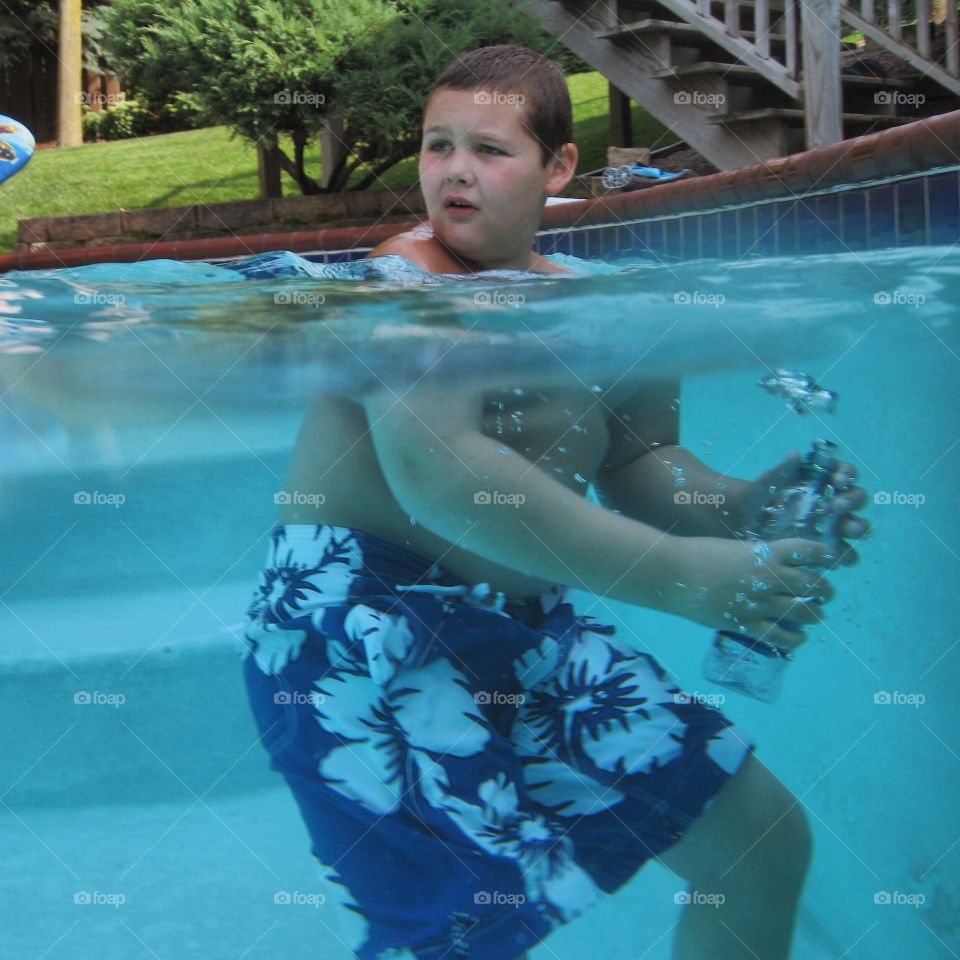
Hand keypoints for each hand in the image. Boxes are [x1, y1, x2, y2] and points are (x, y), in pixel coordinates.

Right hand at [664, 535, 836, 649]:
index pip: (808, 551)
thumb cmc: (698, 553)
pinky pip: (781, 636)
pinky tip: (799, 637)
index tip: (830, 558)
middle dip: (825, 590)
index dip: (824, 555)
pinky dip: (796, 639)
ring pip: (803, 612)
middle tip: (826, 593)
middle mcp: (769, 577)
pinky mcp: (746, 624)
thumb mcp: (734, 546)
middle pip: (813, 584)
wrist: (673, 572)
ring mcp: (760, 603)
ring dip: (816, 614)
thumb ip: (756, 556)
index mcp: (766, 552)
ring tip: (817, 615)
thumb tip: (771, 564)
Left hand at [744, 452, 870, 564]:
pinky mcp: (828, 549)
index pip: (844, 474)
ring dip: (857, 526)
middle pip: (856, 498)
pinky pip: (846, 554)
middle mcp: (834, 503)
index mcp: (823, 483)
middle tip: (837, 505)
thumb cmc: (760, 500)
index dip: (846, 474)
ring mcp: (833, 527)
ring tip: (845, 529)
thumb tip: (794, 455)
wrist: (745, 528)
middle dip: (852, 500)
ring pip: (858, 526)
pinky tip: (834, 553)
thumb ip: (781, 471)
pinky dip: (845, 554)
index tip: (838, 480)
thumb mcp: (766, 485)